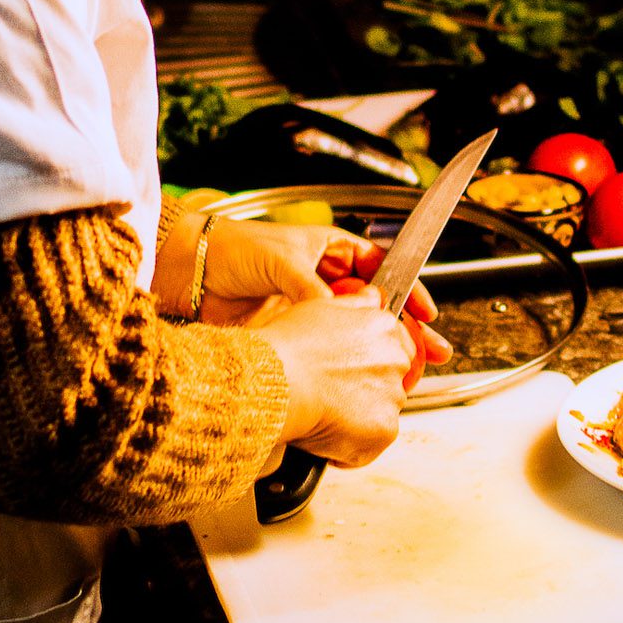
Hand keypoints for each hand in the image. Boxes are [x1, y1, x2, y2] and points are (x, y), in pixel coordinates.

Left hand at [197, 218, 449, 390]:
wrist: (191, 273)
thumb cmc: (233, 250)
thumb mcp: (282, 262)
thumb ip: (315, 290)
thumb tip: (340, 314)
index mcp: (330, 249)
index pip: (381, 268)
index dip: (407, 289)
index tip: (426, 312)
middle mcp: (325, 279)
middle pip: (378, 304)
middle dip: (407, 327)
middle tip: (431, 350)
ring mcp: (312, 307)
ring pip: (359, 329)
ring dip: (384, 348)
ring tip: (409, 369)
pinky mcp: (296, 331)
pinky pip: (331, 347)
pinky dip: (350, 360)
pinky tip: (365, 373)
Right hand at [261, 288, 418, 466]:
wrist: (275, 383)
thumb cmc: (287, 347)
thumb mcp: (319, 307)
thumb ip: (355, 304)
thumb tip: (374, 297)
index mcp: (382, 327)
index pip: (394, 346)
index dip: (368, 361)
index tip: (348, 371)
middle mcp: (395, 359)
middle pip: (389, 381)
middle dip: (365, 390)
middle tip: (329, 393)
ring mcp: (392, 395)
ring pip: (381, 412)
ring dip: (358, 418)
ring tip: (322, 413)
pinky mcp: (384, 429)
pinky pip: (371, 444)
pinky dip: (350, 446)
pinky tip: (324, 432)